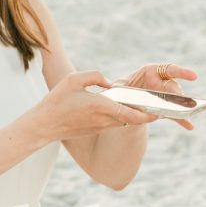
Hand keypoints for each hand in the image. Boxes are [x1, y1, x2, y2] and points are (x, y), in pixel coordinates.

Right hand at [33, 70, 149, 140]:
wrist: (44, 125)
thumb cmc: (57, 100)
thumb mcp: (74, 79)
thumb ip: (95, 76)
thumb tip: (110, 82)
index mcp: (100, 105)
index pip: (131, 113)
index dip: (148, 114)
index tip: (159, 110)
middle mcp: (103, 119)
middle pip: (133, 119)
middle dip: (147, 113)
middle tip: (160, 105)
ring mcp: (100, 127)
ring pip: (125, 122)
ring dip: (135, 115)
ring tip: (146, 105)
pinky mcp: (96, 130)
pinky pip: (115, 123)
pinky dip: (123, 117)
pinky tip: (125, 109)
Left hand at [113, 62, 197, 130]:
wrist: (124, 102)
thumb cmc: (122, 89)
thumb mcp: (119, 87)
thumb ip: (119, 86)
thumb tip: (115, 87)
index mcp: (152, 72)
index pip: (169, 69)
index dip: (182, 72)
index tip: (194, 77)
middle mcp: (162, 82)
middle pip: (174, 87)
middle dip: (178, 94)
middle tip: (180, 101)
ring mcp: (165, 96)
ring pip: (177, 101)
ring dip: (183, 107)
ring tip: (190, 114)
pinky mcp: (166, 108)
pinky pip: (176, 114)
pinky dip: (182, 120)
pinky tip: (189, 126)